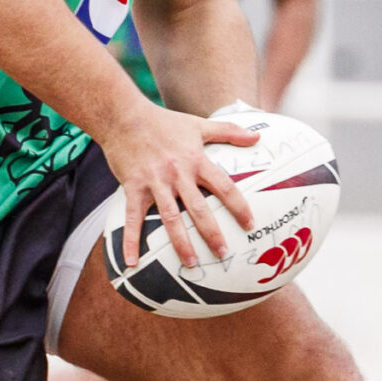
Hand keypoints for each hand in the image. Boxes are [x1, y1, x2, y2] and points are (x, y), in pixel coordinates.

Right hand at [96, 100, 258, 268]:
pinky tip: (132, 262)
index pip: (224, 186)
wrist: (124, 116)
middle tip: (223, 253)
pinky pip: (133, 218)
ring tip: (192, 264)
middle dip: (212, 233)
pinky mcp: (133, 187)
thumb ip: (229, 131)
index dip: (239, 206)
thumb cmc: (164, 121)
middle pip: (198, 209)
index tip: (250, 225)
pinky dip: (131, 241)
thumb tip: (258, 138)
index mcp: (196, 160)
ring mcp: (154, 182)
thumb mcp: (198, 124)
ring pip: (170, 218)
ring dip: (181, 243)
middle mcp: (177, 173)